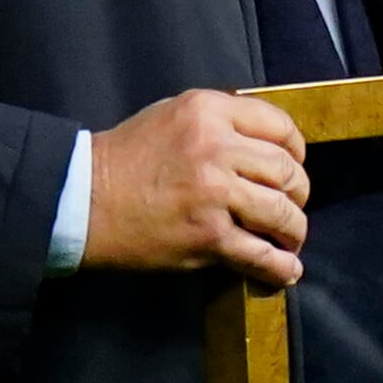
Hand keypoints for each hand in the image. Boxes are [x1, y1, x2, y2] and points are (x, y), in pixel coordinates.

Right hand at [82, 88, 309, 282]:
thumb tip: (263, 142)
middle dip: (298, 193)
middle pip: (287, 172)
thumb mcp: (172, 114)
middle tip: (291, 206)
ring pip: (282, 213)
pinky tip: (286, 270)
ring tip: (289, 240)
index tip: (293, 166)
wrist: (83, 199)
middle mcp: (217, 149)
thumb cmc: (125, 157)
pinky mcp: (208, 236)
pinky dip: (280, 266)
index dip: (296, 151)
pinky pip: (260, 254)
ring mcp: (214, 194)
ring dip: (294, 231)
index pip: (279, 128)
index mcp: (209, 112)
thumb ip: (218, 121)